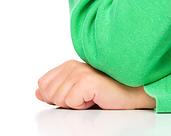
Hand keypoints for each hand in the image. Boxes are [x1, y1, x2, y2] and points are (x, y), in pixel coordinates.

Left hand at [35, 59, 155, 109]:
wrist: (131, 92)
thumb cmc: (108, 92)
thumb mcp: (77, 92)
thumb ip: (56, 89)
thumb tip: (38, 91)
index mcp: (69, 65)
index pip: (43, 84)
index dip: (54, 96)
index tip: (75, 96)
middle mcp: (73, 65)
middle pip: (49, 93)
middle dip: (64, 102)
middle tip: (85, 98)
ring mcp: (80, 71)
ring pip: (59, 99)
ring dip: (75, 105)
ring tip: (91, 97)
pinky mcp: (88, 81)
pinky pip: (70, 102)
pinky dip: (82, 106)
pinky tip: (95, 98)